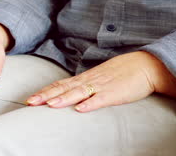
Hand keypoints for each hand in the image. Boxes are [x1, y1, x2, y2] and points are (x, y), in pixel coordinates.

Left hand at [26, 51, 175, 111]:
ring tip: (49, 105)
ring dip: (63, 99)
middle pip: (64, 88)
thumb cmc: (121, 73)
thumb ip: (84, 86)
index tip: (30, 99)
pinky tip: (80, 109)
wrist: (145, 65)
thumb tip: (69, 94)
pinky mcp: (115, 93)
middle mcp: (89, 81)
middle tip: (29, 102)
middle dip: (46, 95)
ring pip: (78, 92)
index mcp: (85, 78)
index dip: (45, 91)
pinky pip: (101, 99)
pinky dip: (90, 104)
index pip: (60, 84)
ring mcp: (101, 86)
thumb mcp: (99, 78)